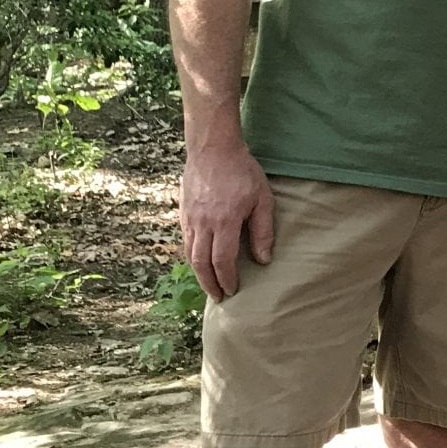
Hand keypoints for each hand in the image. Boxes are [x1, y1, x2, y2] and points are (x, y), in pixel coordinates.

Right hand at [178, 140, 274, 301]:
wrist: (213, 150)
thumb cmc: (242, 172)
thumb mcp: (262, 199)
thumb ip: (262, 230)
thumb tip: (263, 260)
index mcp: (224, 221)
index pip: (222, 260)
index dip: (227, 279)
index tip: (233, 290)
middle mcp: (202, 223)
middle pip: (201, 263)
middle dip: (209, 284)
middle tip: (218, 297)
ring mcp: (189, 218)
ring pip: (190, 254)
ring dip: (198, 273)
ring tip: (209, 285)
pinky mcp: (183, 213)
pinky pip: (185, 241)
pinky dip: (192, 256)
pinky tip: (200, 262)